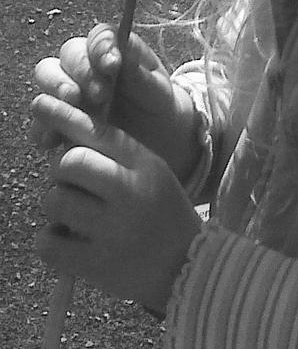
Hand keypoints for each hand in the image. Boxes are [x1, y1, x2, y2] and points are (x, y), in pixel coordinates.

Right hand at [31, 23, 201, 183]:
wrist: (156, 134)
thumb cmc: (156, 101)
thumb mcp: (156, 87)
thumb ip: (138, 71)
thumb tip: (121, 57)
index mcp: (112, 48)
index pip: (99, 37)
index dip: (101, 48)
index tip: (113, 65)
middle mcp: (85, 63)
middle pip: (68, 53)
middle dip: (80, 71)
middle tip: (99, 93)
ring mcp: (68, 87)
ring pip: (47, 76)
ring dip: (58, 91)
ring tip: (76, 107)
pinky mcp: (57, 116)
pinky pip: (40, 116)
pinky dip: (43, 125)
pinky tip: (54, 137)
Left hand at [31, 93, 202, 314]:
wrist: (186, 264)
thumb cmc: (160, 211)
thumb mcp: (151, 171)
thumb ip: (115, 154)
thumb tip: (63, 138)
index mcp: (144, 163)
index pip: (98, 131)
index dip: (64, 116)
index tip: (41, 103)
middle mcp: (130, 191)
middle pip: (69, 162)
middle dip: (62, 172)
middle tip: (75, 186)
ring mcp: (112, 229)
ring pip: (53, 200)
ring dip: (57, 207)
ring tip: (78, 217)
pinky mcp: (94, 263)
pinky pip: (46, 242)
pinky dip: (50, 241)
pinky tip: (71, 242)